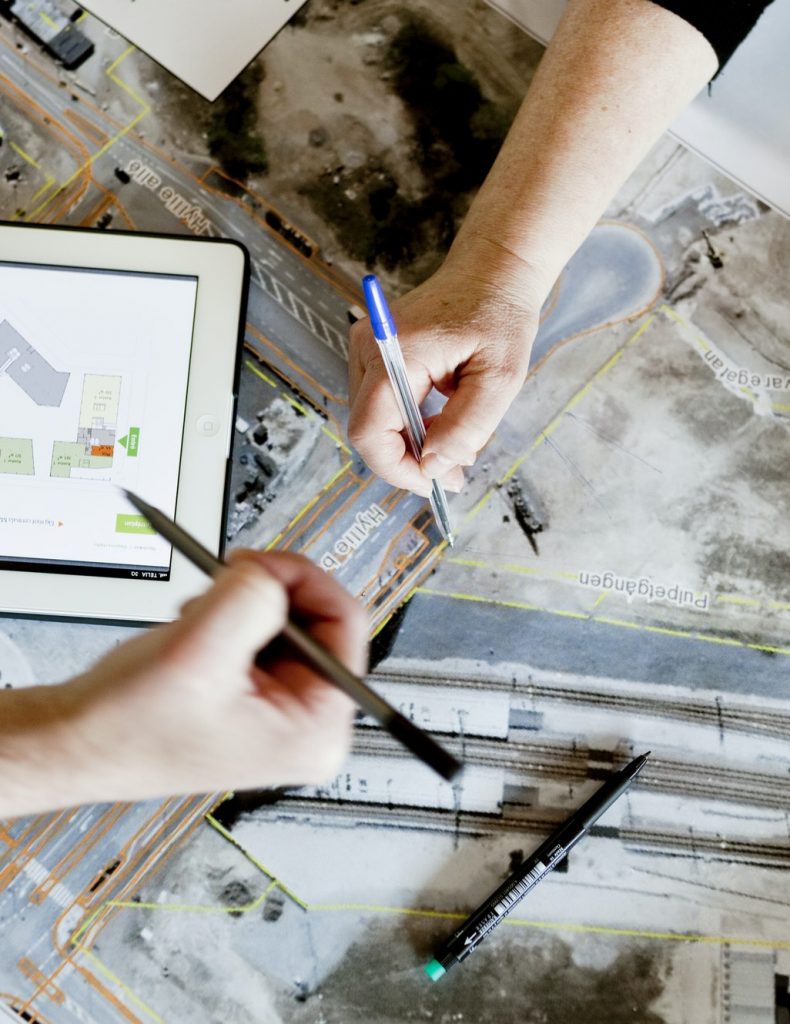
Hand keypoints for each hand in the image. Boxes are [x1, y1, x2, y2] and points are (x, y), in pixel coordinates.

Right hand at [56, 552, 367, 805]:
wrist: (73, 744)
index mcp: (317, 730)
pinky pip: (259, 632)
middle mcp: (307, 724)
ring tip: (197, 623)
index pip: (346, 624)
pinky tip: (194, 635)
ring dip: (239, 606)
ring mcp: (279, 710)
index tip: (259, 565)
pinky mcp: (253, 696)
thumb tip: (270, 573)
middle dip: (266, 595)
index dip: (302, 580)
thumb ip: (251, 598)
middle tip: (224, 584)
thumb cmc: (125, 728)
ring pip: (284, 620)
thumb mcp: (197, 652)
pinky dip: (226, 618)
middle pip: (318, 619)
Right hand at [348, 256, 541, 495]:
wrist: (492, 272)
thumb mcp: (500, 378)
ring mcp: (367, 349)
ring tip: (456, 442)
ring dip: (412, 442)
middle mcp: (369, 349)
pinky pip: (384, 405)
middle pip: (369, 430)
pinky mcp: (375, 353)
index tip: (433, 483)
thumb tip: (433, 467)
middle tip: (455, 470)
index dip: (396, 468)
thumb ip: (466, 427)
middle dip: (409, 459)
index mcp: (396, 353)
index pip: (370, 430)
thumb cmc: (499, 316)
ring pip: (376, 421)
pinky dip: (411, 423)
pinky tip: (442, 421)